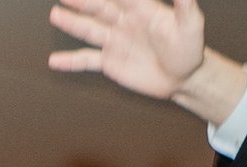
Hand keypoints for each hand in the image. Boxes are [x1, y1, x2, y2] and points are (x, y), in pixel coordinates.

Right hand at [48, 0, 207, 100]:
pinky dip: (71, 62)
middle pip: (99, 8)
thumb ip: (184, 4)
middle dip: (82, 1)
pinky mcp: (111, 62)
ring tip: (56, 14)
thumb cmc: (190, 50)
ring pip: (89, 30)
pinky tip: (56, 60)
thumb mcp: (191, 25)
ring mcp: (115, 42)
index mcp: (142, 10)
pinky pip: (87, 60)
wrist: (184, 78)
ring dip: (72, 23)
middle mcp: (124, 22)